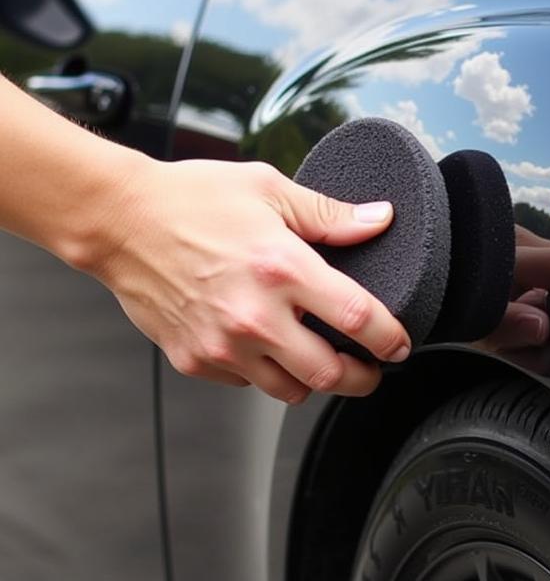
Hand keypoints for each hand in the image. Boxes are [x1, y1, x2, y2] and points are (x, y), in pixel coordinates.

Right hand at [90, 159, 409, 403]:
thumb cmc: (190, 200)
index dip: (390, 337)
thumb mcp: (268, 190)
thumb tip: (381, 219)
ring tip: (322, 362)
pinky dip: (265, 373)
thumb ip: (330, 214)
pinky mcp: (197, 360)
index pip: (358, 318)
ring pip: (291, 390)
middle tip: (371, 369)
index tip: (400, 344)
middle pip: (331, 373)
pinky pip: (248, 383)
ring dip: (315, 382)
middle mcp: (255, 315)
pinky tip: (266, 348)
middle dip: (363, 378)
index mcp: (282, 268)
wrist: (118, 220)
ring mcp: (224, 345)